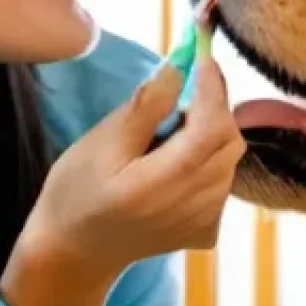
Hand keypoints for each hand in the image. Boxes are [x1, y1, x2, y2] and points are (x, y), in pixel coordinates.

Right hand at [0, 55, 244, 305]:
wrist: (76, 252)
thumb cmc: (77, 192)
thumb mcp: (100, 144)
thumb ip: (145, 108)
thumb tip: (179, 67)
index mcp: (163, 184)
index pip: (211, 125)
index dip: (212, 86)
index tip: (201, 52)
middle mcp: (196, 207)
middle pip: (229, 140)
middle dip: (213, 103)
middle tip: (185, 81)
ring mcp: (206, 222)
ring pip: (230, 158)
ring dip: (211, 129)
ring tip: (173, 124)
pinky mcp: (208, 230)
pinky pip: (223, 179)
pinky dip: (209, 157)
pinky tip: (177, 159)